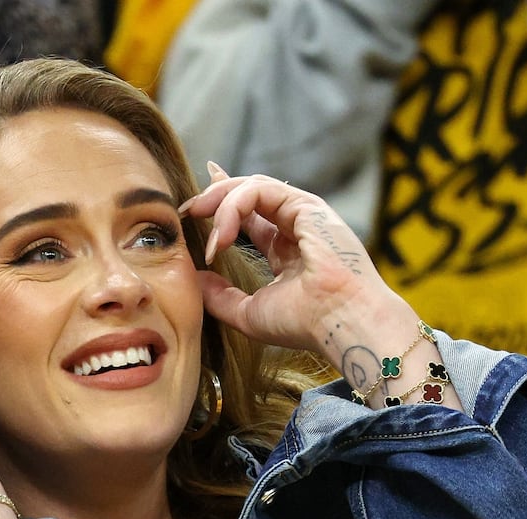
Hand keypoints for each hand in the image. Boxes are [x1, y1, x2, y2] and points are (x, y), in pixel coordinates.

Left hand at [183, 164, 410, 363]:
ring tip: (205, 230)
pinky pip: (259, 190)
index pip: (250, 214)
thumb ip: (220, 296)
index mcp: (285, 248)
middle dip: (213, 196)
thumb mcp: (248, 313)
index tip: (193, 204)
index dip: (221, 203)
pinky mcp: (306, 205)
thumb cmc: (304, 324)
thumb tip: (194, 279)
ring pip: (251, 186)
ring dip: (219, 204)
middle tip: (186, 211)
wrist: (340, 323)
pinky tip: (222, 236)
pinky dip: (233, 207)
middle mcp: (295, 226)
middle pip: (248, 193)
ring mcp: (303, 213)